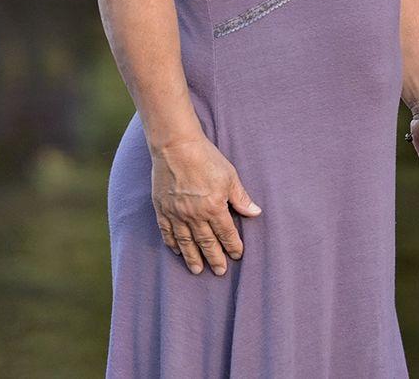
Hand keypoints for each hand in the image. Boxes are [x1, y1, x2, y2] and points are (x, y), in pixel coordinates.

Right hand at [151, 133, 262, 274]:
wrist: (176, 145)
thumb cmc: (205, 157)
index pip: (226, 234)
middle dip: (215, 258)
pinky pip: (167, 232)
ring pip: (187, 242)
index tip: (237, 255)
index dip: (233, 246)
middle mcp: (195, 215)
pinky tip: (177, 251)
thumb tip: (255, 212)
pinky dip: (172, 243)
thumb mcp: (229, 175)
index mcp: (214, 207)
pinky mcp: (162, 209)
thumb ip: (241, 197)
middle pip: (207, 243)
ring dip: (193, 257)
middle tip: (219, 272)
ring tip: (197, 270)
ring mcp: (177, 213)